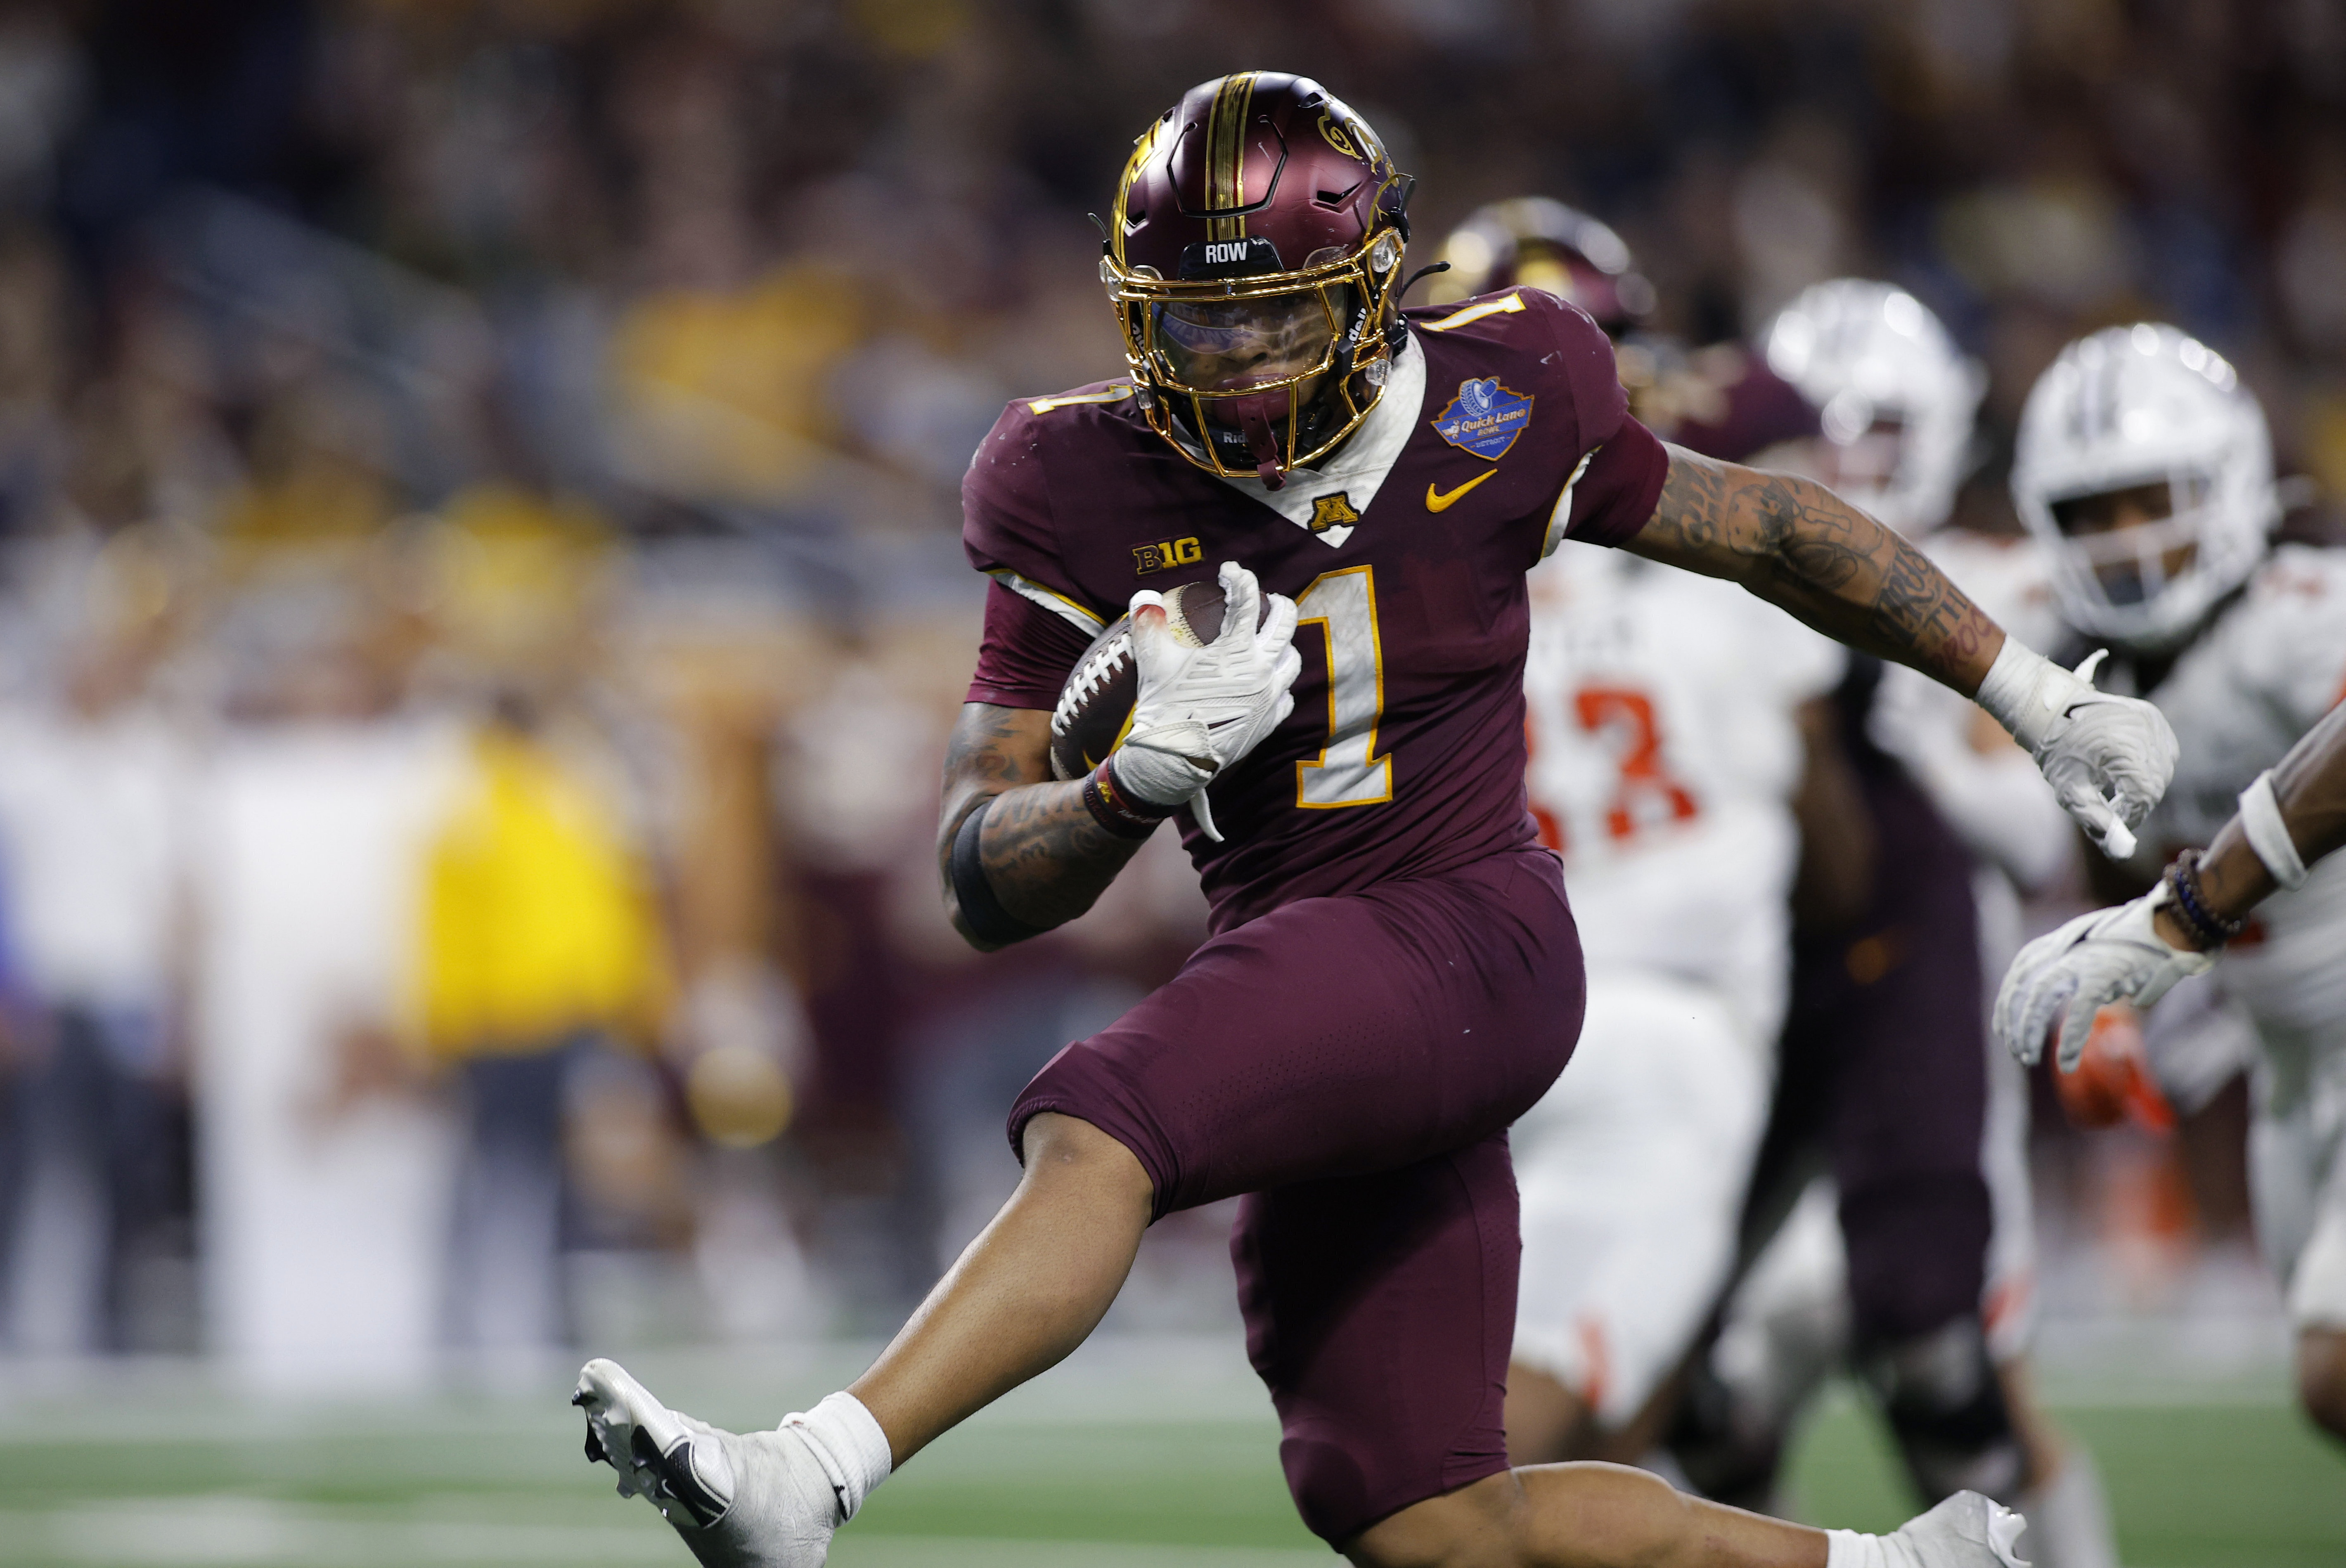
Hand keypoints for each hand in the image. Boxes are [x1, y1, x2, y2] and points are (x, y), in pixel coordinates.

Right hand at [1111, 560, 1300, 841]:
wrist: (1177, 759)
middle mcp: (1261, 669)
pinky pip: (1286, 696)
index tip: (1229, 572)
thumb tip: (1144, 597)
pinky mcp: (1270, 720)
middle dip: (1278, 603)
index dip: (1238, 578)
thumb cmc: (1165, 709)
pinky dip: (1279, 686)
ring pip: (1292, 659)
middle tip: (1267, 598)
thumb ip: (1149, 625)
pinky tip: (1268, 684)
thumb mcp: (1153, 664)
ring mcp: (1270, 696)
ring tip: (1272, 641)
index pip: (1245, 601)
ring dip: (1283, 645)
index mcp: (1235, 650)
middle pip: (1285, 623)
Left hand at [1978, 646, 2177, 857]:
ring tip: (2116, 784)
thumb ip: (2098, 821)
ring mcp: (2152, 722)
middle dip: (2136, 800)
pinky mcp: (2153, 717)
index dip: (2129, 814)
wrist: (2050, 710)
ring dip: (2144, 784)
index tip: (2112, 817)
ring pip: (2164, 769)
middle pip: (2156, 784)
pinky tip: (2126, 768)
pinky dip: (2150, 765)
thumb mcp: (2071, 791)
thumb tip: (2123, 852)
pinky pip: (2164, 751)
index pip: (2143, 796)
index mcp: (2125, 749)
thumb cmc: (2058, 753)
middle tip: (2112, 803)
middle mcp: (2145, 732)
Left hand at [1993, 884, 2214, 1070]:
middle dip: (2014, 1023)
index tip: (2002, 1030)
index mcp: (2059, 943)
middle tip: (2018, 1054)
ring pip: (2039, 997)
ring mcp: (2082, 961)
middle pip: (2022, 987)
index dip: (2007, 1003)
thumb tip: (2097, 1001)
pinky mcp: (2104, 975)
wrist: (2174, 926)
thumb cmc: (2142, 942)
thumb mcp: (2102, 955)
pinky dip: (2071, 1039)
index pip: (2020, 973)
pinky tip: (2066, 1063)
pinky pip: (2079, 1011)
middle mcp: (2064, 951)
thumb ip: (2088, 973)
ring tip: (2027, 1059)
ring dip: (2028, 1031)